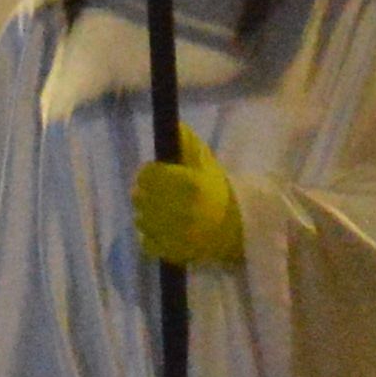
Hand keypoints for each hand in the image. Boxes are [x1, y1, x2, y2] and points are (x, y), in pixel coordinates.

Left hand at [131, 133, 245, 271]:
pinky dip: (150, 235)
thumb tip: (173, 124)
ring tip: (160, 210)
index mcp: (190, 184)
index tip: (154, 172)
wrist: (235, 228)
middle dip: (144, 192)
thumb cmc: (216, 191)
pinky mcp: (173, 252)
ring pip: (141, 219)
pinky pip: (146, 242)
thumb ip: (188, 144)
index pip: (148, 175)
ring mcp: (176, 234)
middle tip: (155, 192)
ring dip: (146, 213)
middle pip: (139, 197)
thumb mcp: (206, 164)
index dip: (148, 172)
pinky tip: (161, 229)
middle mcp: (182, 210)